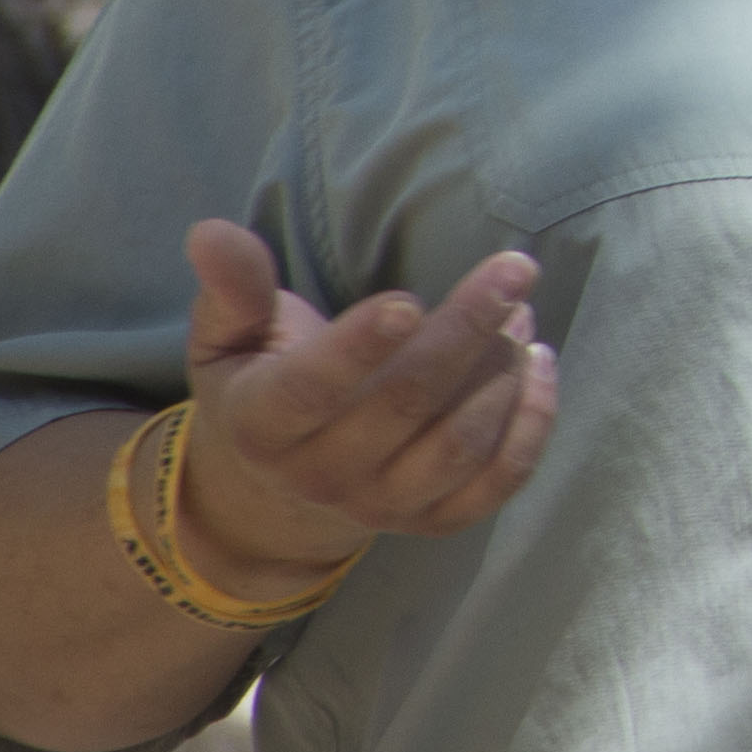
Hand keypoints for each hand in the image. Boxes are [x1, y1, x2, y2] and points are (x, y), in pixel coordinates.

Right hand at [169, 219, 559, 588]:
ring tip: (522, 311)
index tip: (407, 299)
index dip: (358, 348)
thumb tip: (209, 231)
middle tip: (515, 268)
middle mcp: (321, 476)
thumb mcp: (229, 338)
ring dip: (503, 375)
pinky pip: (495, 485)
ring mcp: (381, 505)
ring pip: (457, 446)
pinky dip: (531, 428)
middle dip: (466, 331)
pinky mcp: (432, 520)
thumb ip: (232, 288)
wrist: (275, 489)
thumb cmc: (260, 384)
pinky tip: (542, 363)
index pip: (311, 390)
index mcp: (264, 424)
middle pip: (404, 405)